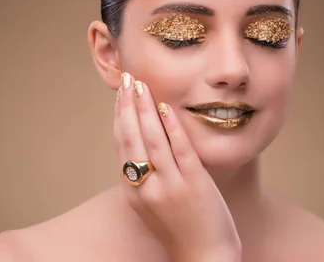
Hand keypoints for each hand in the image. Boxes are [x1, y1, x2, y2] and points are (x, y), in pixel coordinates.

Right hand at [114, 72, 241, 261]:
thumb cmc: (180, 229)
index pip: (121, 145)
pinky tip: (166, 107)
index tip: (120, 95)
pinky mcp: (194, 185)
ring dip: (145, 109)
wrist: (204, 258)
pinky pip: (179, 150)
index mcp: (134, 192)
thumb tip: (142, 144)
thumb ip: (145, 176)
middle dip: (128, 105)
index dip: (119, 117)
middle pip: (131, 138)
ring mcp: (170, 186)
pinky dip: (171, 127)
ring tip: (141, 85)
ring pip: (152, 140)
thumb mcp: (152, 204)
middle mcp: (146, 187)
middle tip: (127, 79)